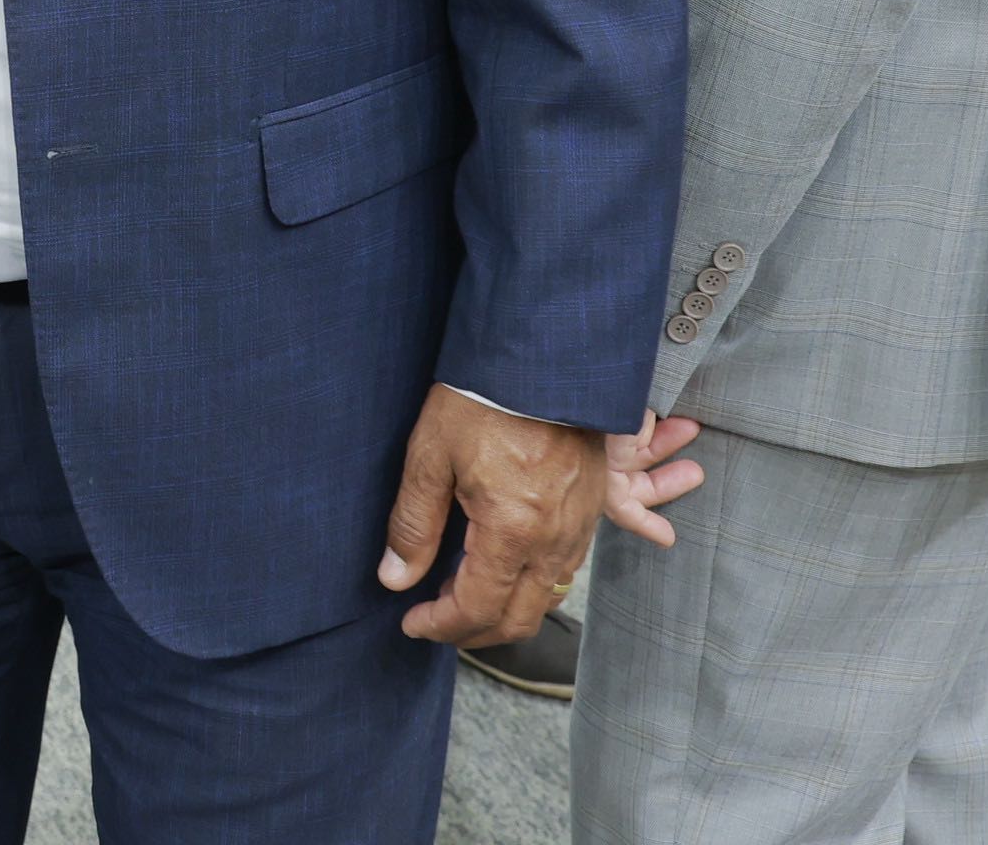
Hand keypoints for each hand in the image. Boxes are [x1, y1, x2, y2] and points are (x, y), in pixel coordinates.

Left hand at [377, 389, 698, 644]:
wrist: (545, 355)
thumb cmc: (485, 397)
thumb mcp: (431, 457)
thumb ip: (413, 524)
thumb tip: (394, 577)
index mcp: (513, 531)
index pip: (476, 609)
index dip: (440, 626)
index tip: (412, 623)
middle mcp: (554, 540)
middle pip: (518, 619)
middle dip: (473, 632)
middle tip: (436, 620)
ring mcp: (579, 527)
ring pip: (546, 598)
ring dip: (505, 610)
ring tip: (463, 593)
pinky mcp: (592, 508)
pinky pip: (565, 569)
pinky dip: (532, 584)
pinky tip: (502, 564)